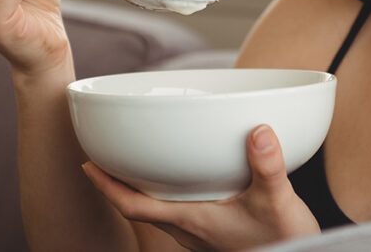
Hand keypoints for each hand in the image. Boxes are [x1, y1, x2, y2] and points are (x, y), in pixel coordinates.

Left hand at [82, 125, 320, 250]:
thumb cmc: (282, 240)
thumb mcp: (278, 202)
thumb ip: (268, 166)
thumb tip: (257, 131)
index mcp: (192, 221)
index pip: (135, 207)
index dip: (108, 187)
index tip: (87, 165)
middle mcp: (190, 230)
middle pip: (139, 208)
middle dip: (118, 184)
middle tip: (104, 157)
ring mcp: (201, 234)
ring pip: (158, 211)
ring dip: (142, 190)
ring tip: (136, 162)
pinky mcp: (214, 233)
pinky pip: (178, 212)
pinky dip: (169, 194)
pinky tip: (184, 178)